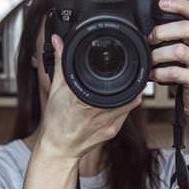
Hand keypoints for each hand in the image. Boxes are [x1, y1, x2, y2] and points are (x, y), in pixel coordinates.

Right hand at [37, 34, 141, 159]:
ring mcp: (109, 123)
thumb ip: (61, 62)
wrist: (59, 148)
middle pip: (131, 91)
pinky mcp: (113, 132)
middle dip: (131, 80)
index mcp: (86, 98)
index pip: (116, 81)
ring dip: (131, 93)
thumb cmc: (56, 121)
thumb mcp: (56, 88)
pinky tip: (117, 102)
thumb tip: (58, 41)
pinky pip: (126, 115)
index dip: (126, 71)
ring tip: (123, 86)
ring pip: (132, 103)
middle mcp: (101, 111)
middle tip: (128, 72)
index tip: (127, 63)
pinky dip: (125, 106)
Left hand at [149, 0, 188, 118]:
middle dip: (163, 31)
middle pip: (187, 28)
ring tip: (150, 61)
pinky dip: (160, 73)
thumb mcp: (180, 55)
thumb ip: (170, 40)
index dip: (180, 4)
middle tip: (150, 39)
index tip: (162, 3)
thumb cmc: (185, 76)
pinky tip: (154, 76)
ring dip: (158, 55)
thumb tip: (145, 30)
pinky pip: (176, 72)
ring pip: (179, 50)